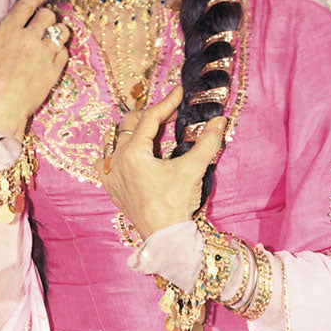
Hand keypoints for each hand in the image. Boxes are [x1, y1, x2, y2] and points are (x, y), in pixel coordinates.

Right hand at [0, 0, 69, 137]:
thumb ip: (3, 40)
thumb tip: (11, 33)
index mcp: (7, 31)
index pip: (27, 4)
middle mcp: (28, 38)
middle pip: (48, 15)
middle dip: (47, 16)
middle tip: (44, 24)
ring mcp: (44, 54)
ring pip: (62, 31)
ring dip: (58, 32)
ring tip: (52, 39)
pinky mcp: (54, 70)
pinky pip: (65, 52)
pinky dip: (60, 52)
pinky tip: (52, 58)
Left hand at [101, 86, 226, 238]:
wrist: (164, 239)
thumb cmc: (176, 204)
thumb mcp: (192, 170)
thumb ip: (207, 142)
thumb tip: (220, 120)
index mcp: (132, 152)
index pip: (151, 117)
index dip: (167, 102)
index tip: (180, 91)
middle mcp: (116, 160)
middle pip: (131, 124)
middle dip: (153, 115)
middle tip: (174, 114)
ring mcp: (111, 174)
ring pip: (118, 139)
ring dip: (137, 131)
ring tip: (157, 131)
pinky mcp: (111, 187)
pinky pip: (110, 159)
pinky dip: (122, 151)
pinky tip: (136, 153)